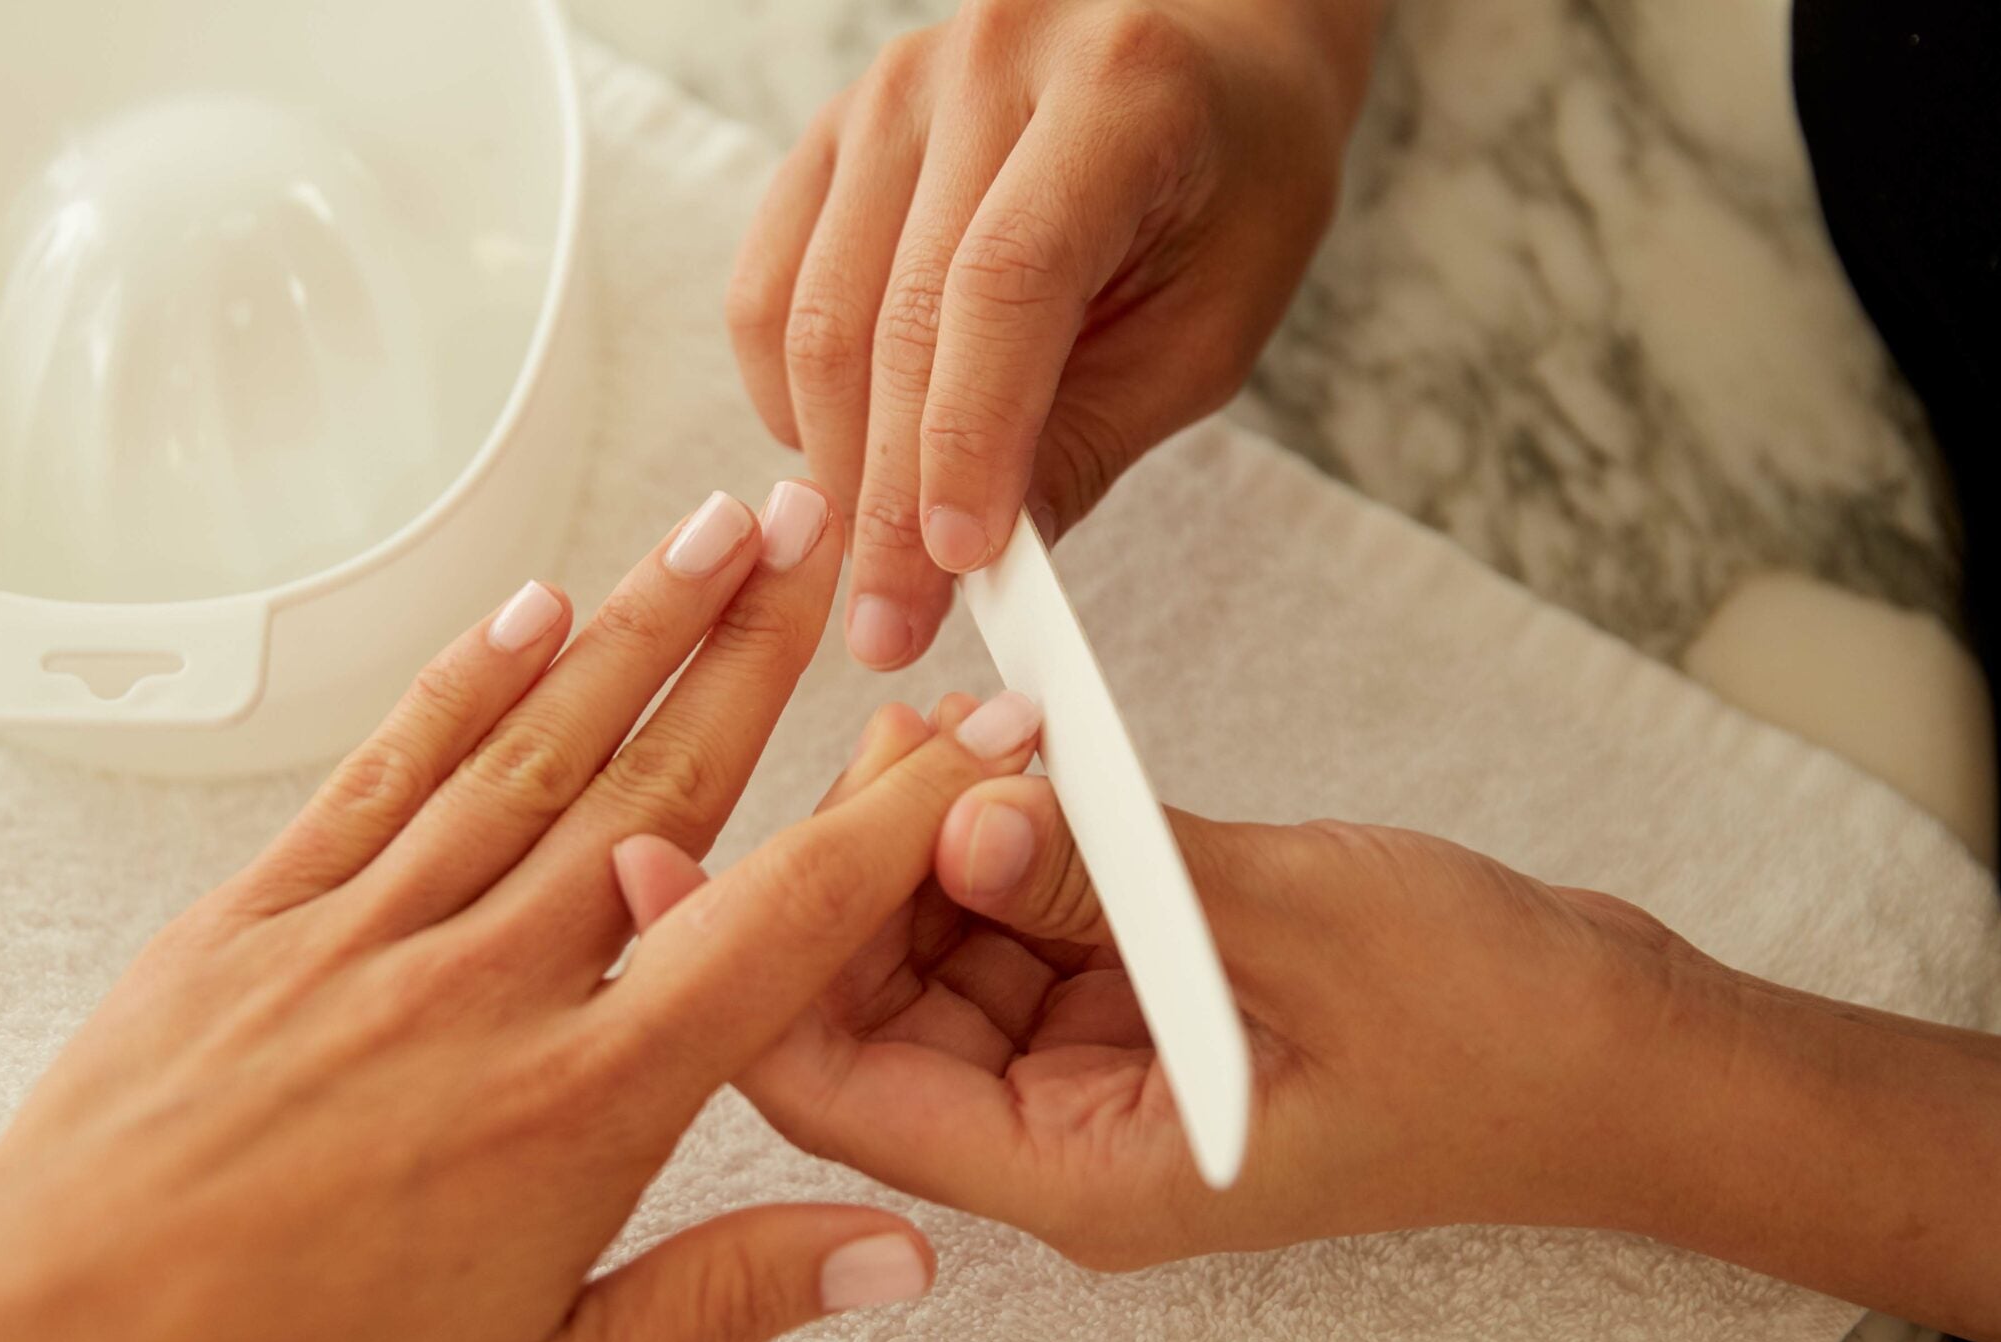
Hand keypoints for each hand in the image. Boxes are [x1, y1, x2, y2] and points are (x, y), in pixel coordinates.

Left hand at [0, 487, 1050, 1341]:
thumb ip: (721, 1303)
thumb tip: (892, 1253)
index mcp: (578, 1109)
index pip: (783, 925)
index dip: (899, 817)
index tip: (976, 736)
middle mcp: (483, 989)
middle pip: (664, 782)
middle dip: (769, 646)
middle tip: (842, 530)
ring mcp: (362, 937)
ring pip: (535, 748)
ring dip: (641, 626)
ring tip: (724, 527)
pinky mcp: (252, 922)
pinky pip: (383, 772)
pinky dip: (464, 681)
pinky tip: (529, 613)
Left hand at [619, 699, 1699, 1269]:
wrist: (1623, 1058)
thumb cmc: (1493, 1031)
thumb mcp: (1292, 927)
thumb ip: (1105, 875)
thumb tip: (947, 808)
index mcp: (1079, 1174)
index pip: (838, 1088)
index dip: (733, 971)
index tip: (652, 854)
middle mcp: (1056, 1137)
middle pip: (860, 1016)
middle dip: (838, 876)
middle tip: (873, 734)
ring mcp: (1086, 1072)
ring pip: (925, 959)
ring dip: (911, 845)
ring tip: (936, 726)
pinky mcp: (1123, 1004)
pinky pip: (1005, 924)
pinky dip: (987, 842)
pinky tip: (992, 756)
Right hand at [726, 0, 1382, 669]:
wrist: (1207, 57)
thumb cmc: (1230, 191)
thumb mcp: (1211, 328)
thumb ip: (1091, 438)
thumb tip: (973, 567)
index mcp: (1120, 94)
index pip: (1006, 285)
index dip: (968, 438)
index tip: (955, 566)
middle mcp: (990, 63)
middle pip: (892, 312)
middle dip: (887, 497)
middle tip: (890, 626)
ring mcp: (892, 90)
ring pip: (814, 313)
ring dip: (833, 464)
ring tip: (871, 565)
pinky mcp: (831, 133)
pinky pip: (770, 291)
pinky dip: (790, 400)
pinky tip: (841, 461)